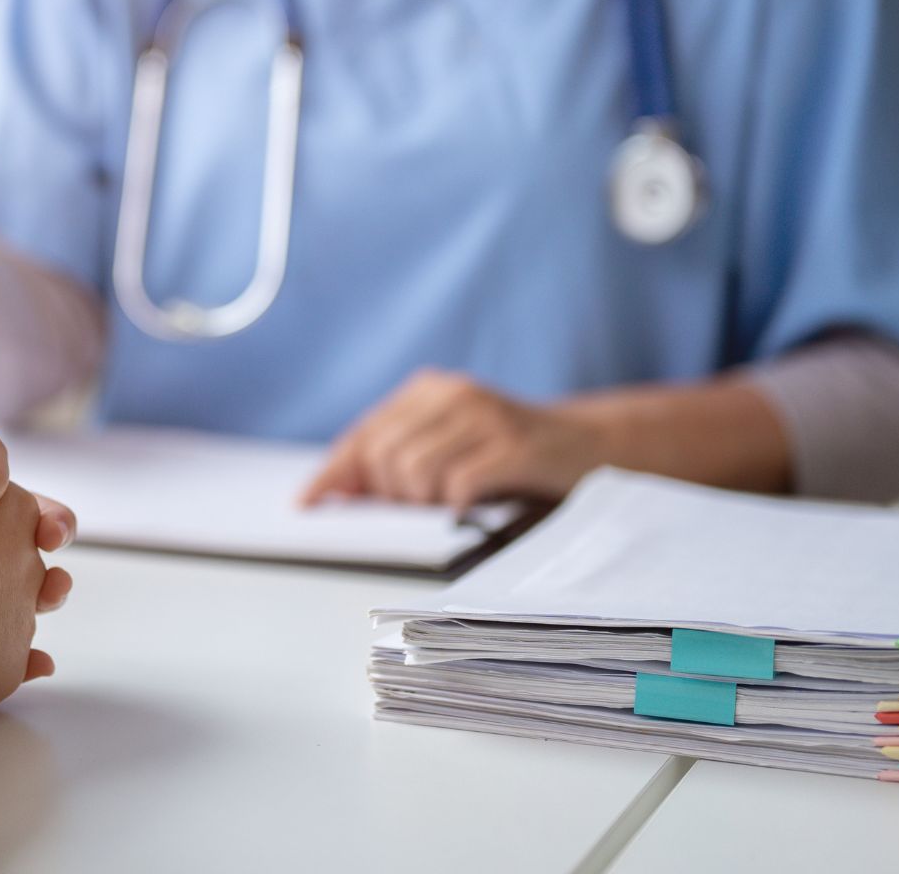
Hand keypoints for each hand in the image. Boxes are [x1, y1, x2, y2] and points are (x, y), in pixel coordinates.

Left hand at [300, 370, 610, 509]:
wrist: (591, 445)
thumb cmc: (511, 456)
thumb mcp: (451, 448)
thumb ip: (400, 461)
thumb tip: (341, 490)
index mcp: (429, 390)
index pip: (364, 433)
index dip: (333, 472)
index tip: (307, 503)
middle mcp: (453, 394)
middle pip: (382, 454)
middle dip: (389, 493)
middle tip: (420, 507)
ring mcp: (485, 415)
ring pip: (413, 470)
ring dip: (424, 502)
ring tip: (450, 502)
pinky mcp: (514, 444)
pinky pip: (458, 483)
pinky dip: (455, 504)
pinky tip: (471, 504)